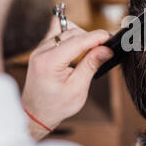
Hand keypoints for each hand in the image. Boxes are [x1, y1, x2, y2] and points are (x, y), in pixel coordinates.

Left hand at [22, 17, 112, 139]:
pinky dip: (71, 39)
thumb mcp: (78, 88)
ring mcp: (39, 49)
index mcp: (49, 62)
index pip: (77, 41)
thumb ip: (91, 65)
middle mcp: (41, 52)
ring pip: (66, 31)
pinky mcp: (41, 50)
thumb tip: (106, 49)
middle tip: (105, 48)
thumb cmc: (55, 106)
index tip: (110, 37)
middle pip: (72, 33)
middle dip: (90, 38)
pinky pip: (58, 35)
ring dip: (81, 38)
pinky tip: (79, 48)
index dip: (96, 37)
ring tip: (92, 51)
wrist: (35, 114)